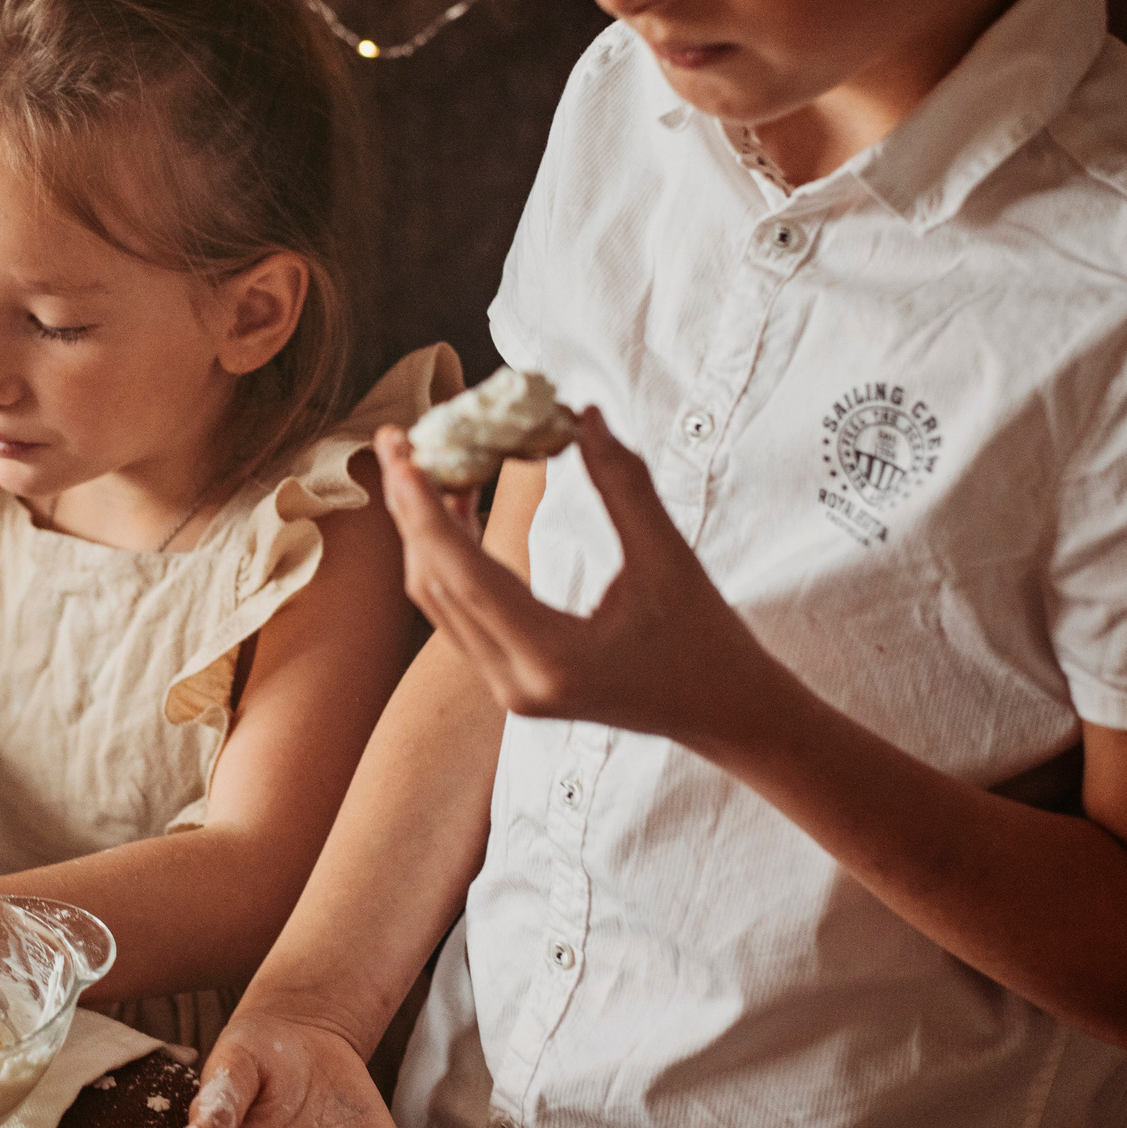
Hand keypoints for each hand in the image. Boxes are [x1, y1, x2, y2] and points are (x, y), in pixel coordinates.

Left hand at [373, 412, 780, 744]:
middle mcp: (515, 681)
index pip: (464, 574)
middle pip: (433, 584)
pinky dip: (447, 555)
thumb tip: (584, 414)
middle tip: (401, 438)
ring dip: (424, 529)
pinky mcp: (510, 679)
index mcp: (552, 658)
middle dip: (410, 508)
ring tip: (428, 460)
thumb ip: (623, 485)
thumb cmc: (706, 641)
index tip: (403, 452)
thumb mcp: (668, 558)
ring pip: (437, 599)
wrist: (725, 714)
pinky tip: (456, 504)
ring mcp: (507, 687)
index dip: (424, 508)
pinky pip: (457, 610)